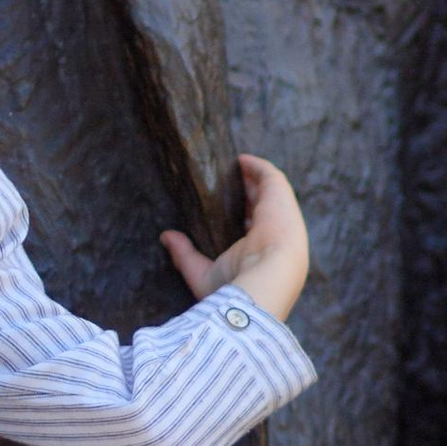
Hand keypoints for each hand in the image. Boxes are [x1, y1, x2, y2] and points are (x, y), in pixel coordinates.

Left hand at [161, 152, 309, 322]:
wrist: (265, 280)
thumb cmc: (238, 285)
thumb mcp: (204, 274)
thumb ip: (185, 256)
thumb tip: (166, 237)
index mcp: (263, 255)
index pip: (254, 231)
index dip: (242, 217)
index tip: (224, 209)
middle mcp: (275, 234)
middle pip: (261, 208)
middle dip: (247, 194)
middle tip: (226, 183)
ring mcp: (280, 214)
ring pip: (268, 191)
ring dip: (253, 178)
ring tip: (234, 167)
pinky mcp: (280, 197)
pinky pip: (270, 176)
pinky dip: (257, 167)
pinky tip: (241, 160)